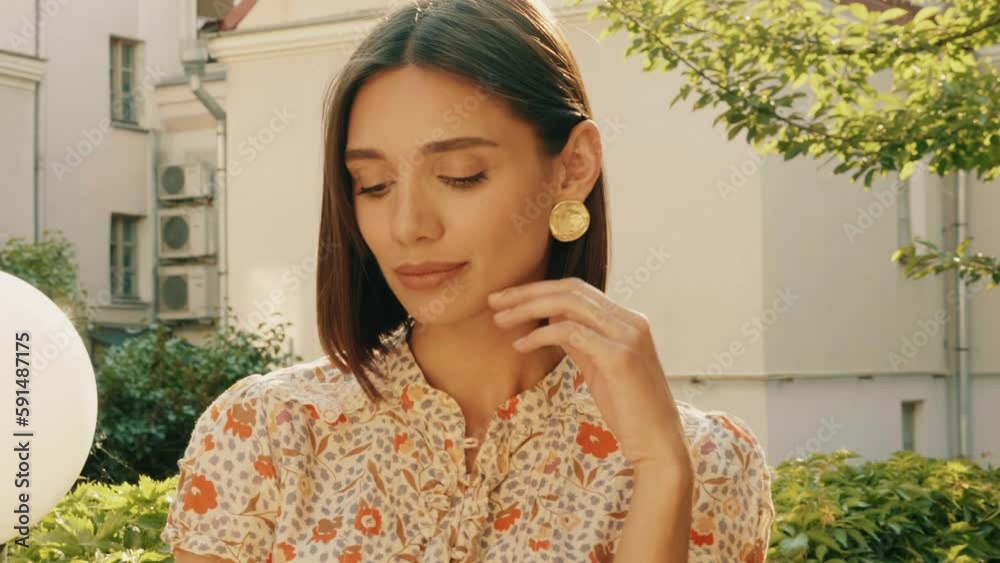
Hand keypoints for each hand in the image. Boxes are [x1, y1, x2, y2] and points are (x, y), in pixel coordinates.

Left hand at [489, 277, 691, 472]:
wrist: (658, 443)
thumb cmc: (628, 409)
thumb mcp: (599, 367)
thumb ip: (579, 341)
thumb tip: (549, 321)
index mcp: (627, 320)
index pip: (578, 289)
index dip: (539, 290)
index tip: (507, 299)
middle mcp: (631, 320)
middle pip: (570, 289)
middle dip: (527, 292)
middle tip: (493, 300)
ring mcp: (627, 336)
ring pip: (569, 304)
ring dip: (528, 308)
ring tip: (500, 320)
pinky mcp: (618, 356)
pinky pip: (570, 332)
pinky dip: (540, 334)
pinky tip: (520, 345)